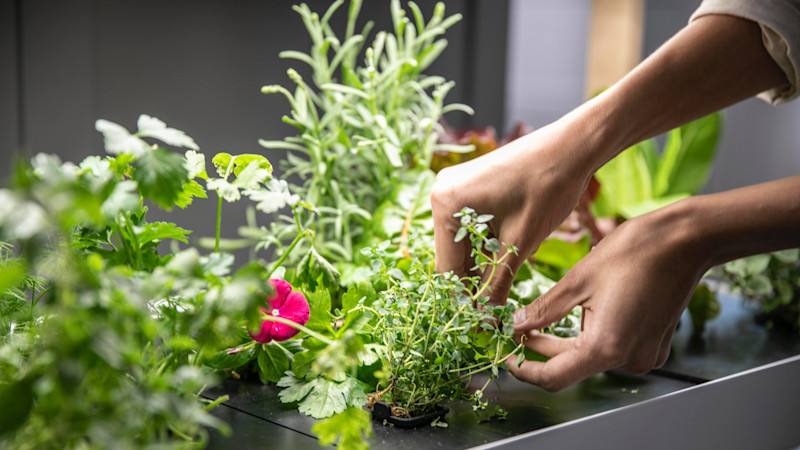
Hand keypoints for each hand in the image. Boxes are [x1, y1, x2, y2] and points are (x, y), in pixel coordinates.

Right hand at [431, 121, 597, 304]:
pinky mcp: (468, 185)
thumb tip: (485, 318)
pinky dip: (483, 245)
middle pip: (450, 255)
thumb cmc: (548, 188)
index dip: (465, 299)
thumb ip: (496, 282)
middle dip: (470, 282)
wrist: (573, 146)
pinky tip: (501, 261)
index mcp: (446, 205)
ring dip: (478, 265)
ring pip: (460, 242)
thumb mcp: (520, 244)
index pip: (447, 267)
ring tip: (498, 292)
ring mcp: (452, 187)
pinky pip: (468, 226)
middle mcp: (440, 193)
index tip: (480, 324)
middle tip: (491, 314)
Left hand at [508, 204, 706, 390]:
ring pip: (589, 356)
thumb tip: (515, 325)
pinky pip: (611, 348)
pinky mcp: (653, 346)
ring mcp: (644, 355)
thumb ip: (542, 310)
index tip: (506, 355)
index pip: (553, 377)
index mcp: (606, 347)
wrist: (684, 241)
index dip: (524, 369)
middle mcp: (628, 360)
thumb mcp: (577, 280)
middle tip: (517, 327)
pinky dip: (592, 335)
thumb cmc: (633, 253)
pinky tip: (584, 310)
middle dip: (541, 348)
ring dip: (566, 339)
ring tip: (547, 314)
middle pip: (570, 365)